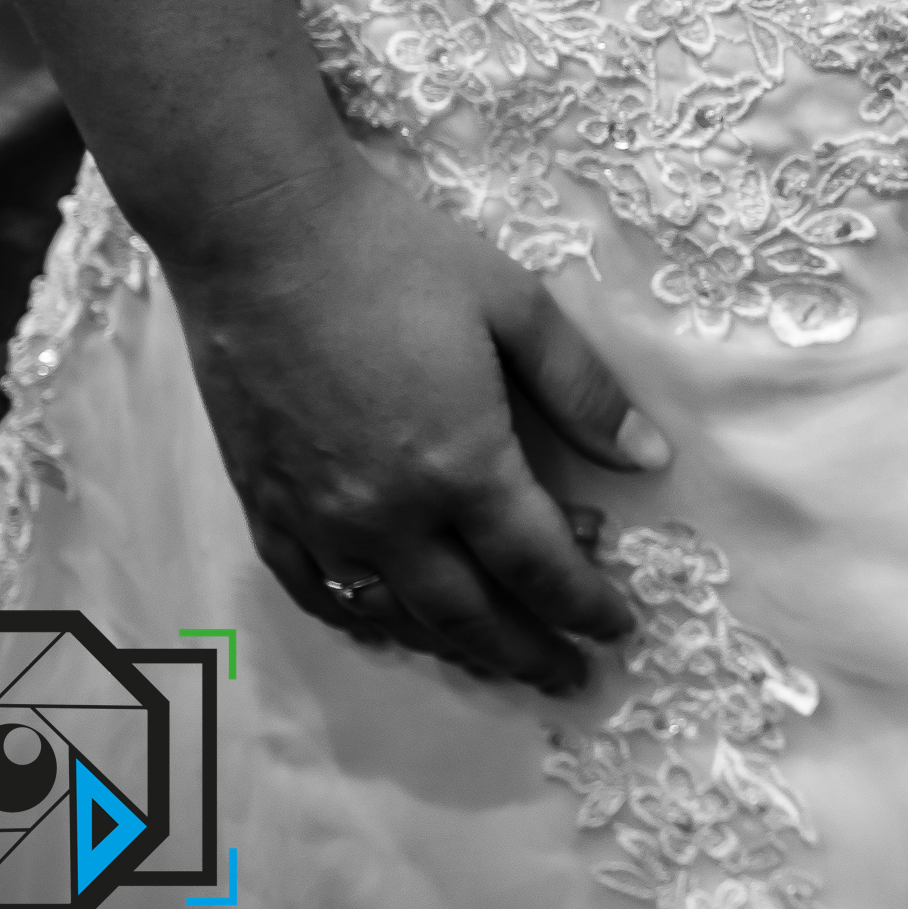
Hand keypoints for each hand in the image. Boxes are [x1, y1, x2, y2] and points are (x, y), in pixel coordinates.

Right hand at [159, 144, 660, 694]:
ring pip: (394, 615)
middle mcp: (387, 513)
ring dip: (454, 649)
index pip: (539, 565)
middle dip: (529, 652)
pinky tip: (389, 625)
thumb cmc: (394, 255)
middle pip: (471, 613)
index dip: (585, 605)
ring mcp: (317, 516)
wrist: (258, 231)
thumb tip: (650, 459)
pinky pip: (317, 591)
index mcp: (460, 466)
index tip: (619, 628)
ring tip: (498, 664)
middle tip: (569, 676)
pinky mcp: (264, 502)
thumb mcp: (516, 305)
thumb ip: (583, 391)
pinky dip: (363, 621)